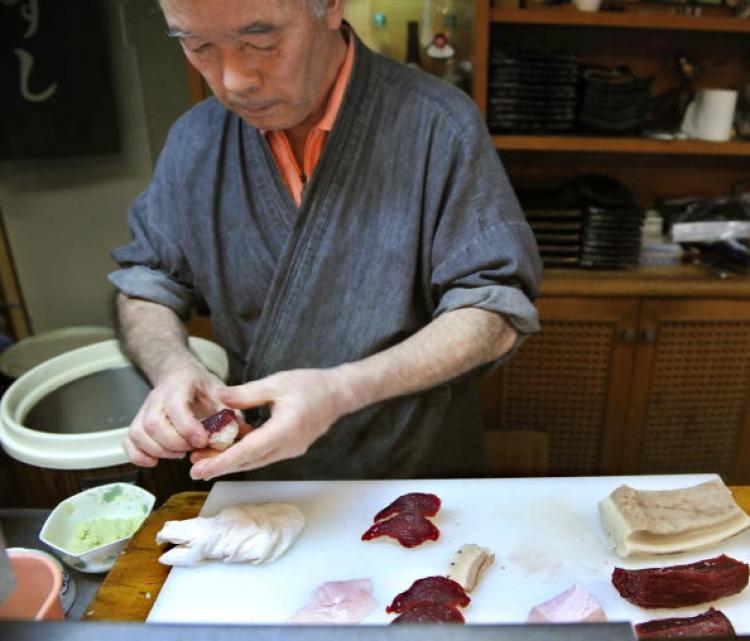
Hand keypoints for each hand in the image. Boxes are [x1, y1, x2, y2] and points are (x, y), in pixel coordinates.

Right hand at [122, 362, 225, 466]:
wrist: (178, 375)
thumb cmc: (200, 387)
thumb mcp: (220, 392)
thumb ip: (231, 413)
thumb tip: (241, 434)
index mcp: (180, 385)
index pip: (175, 406)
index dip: (187, 427)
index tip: (202, 441)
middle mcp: (157, 396)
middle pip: (153, 424)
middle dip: (174, 443)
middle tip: (192, 449)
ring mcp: (143, 409)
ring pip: (139, 434)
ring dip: (160, 451)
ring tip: (180, 453)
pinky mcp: (137, 422)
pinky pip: (128, 441)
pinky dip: (138, 456)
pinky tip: (155, 461)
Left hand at [188, 368, 352, 479]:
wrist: (339, 393)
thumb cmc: (311, 385)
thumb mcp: (276, 383)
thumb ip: (247, 393)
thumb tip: (219, 398)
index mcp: (284, 430)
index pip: (247, 451)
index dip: (222, 461)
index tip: (200, 469)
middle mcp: (288, 446)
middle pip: (249, 461)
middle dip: (220, 466)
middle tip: (193, 469)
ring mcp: (291, 449)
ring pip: (256, 460)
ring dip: (231, 461)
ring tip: (204, 460)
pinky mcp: (291, 447)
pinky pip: (264, 455)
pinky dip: (245, 454)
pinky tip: (229, 449)